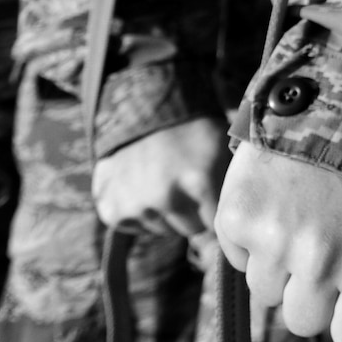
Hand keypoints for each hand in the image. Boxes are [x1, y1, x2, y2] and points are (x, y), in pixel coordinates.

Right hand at [92, 117, 228, 239]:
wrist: (144, 107)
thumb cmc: (193, 130)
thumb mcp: (223, 148)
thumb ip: (230, 189)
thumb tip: (230, 234)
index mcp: (201, 181)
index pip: (218, 224)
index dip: (217, 210)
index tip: (214, 195)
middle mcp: (166, 198)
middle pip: (192, 230)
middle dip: (195, 213)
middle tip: (189, 185)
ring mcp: (136, 206)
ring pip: (164, 229)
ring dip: (167, 212)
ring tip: (166, 181)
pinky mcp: (112, 210)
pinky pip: (136, 226)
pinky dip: (140, 211)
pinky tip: (143, 186)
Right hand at [215, 140, 341, 341]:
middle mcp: (318, 255)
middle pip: (305, 320)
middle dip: (322, 290)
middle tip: (336, 239)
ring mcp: (272, 233)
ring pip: (268, 293)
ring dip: (286, 265)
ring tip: (311, 212)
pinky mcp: (235, 210)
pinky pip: (239, 257)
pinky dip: (255, 237)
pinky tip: (283, 198)